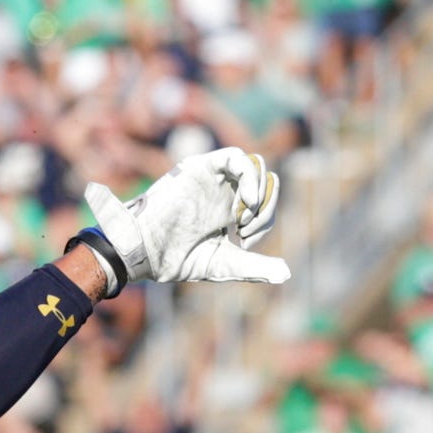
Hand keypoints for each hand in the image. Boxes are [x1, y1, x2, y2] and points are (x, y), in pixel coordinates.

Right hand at [84, 148, 288, 284]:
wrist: (146, 252)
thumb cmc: (178, 259)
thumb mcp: (225, 264)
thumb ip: (255, 267)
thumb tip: (287, 274)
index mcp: (230, 211)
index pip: (264, 205)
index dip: (265, 220)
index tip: (245, 241)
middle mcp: (224, 191)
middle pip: (264, 184)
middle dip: (267, 207)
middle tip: (246, 230)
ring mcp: (213, 178)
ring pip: (255, 167)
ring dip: (260, 192)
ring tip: (245, 215)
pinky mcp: (201, 167)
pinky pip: (235, 157)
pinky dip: (249, 175)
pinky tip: (248, 200)